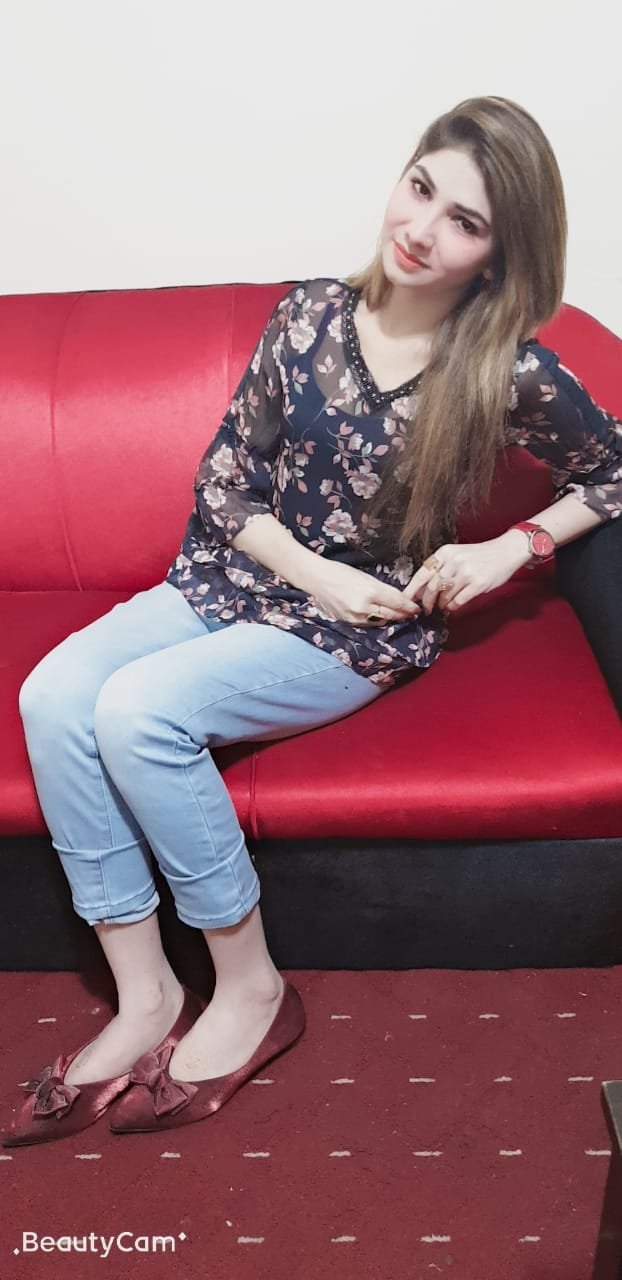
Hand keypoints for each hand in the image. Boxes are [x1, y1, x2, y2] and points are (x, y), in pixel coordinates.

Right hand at [307, 559, 421, 626]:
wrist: (317, 578)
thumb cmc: (342, 572)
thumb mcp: (366, 577)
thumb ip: (383, 589)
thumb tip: (399, 599)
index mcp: (371, 591)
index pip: (397, 602)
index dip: (409, 607)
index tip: (417, 608)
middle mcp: (364, 606)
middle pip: (392, 615)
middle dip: (404, 615)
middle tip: (413, 614)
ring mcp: (356, 616)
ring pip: (381, 622)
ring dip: (392, 619)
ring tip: (399, 616)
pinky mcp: (349, 622)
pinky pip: (368, 624)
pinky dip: (377, 621)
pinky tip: (381, 617)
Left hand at [402, 534, 527, 615]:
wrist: (506, 551)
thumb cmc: (479, 556)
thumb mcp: (457, 555)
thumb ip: (440, 568)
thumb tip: (422, 590)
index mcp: (446, 552)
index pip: (423, 573)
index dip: (412, 589)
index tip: (406, 600)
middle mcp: (455, 561)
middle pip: (432, 587)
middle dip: (426, 601)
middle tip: (425, 609)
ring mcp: (467, 572)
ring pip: (445, 595)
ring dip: (441, 604)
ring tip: (443, 605)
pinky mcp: (478, 583)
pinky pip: (459, 601)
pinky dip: (453, 606)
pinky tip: (453, 606)